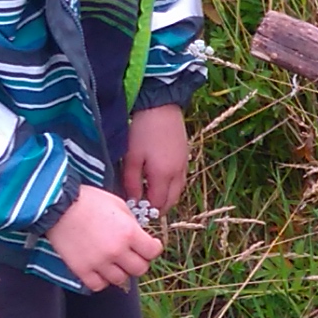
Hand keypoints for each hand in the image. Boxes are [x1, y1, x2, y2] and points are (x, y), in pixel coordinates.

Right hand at [48, 184, 161, 292]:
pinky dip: (102, 280)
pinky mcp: (81, 270)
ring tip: (114, 261)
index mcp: (129, 232)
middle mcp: (117, 251)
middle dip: (139, 261)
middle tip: (132, 254)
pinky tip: (100, 270)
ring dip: (120, 271)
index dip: (153, 248)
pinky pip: (99, 285)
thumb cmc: (88, 200)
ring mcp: (99, 263)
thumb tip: (139, 237)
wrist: (57, 206)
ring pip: (121, 280)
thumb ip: (132, 223)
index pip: (153, 252)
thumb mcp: (118, 204)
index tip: (149, 245)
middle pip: (140, 269)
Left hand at [122, 104, 189, 219]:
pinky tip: (159, 179)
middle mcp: (178, 174)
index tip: (135, 209)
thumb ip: (132, 182)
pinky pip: (180, 180)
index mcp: (163, 176)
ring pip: (177, 192)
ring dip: (166, 197)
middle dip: (158, 208)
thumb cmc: (142, 131)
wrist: (161, 106)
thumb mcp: (131, 157)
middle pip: (171, 202)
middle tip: (142, 205)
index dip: (147, 211)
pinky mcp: (185, 156)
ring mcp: (184, 165)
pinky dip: (171, 186)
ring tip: (149, 193)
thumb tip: (134, 201)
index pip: (158, 204)